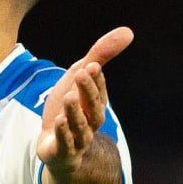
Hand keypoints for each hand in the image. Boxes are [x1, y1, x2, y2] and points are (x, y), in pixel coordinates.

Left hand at [36, 26, 132, 172]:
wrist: (54, 145)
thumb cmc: (69, 108)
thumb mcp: (79, 77)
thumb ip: (100, 54)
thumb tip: (128, 31)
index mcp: (96, 103)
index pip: (99, 90)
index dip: (95, 79)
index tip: (91, 64)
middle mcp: (90, 121)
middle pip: (93, 107)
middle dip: (88, 91)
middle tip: (82, 72)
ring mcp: (78, 138)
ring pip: (80, 126)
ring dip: (75, 112)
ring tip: (69, 97)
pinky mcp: (63, 152)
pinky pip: (66, 144)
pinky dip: (64, 134)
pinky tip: (59, 121)